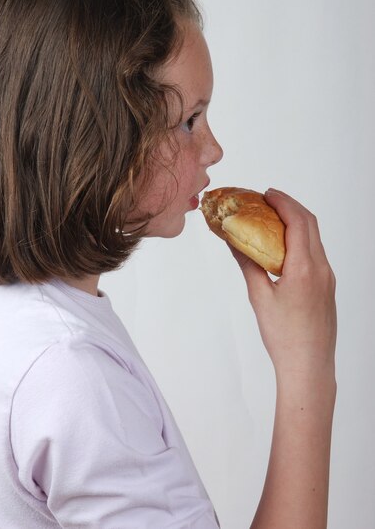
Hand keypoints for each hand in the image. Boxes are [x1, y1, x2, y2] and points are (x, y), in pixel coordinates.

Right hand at [229, 188, 336, 381]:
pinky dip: (300, 240)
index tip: (266, 193)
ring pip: (315, 239)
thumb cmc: (283, 337)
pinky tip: (283, 246)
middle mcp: (322, 268)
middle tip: (267, 200)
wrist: (309, 367)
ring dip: (296, 223)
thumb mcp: (259, 297)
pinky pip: (316, 253)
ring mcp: (328, 278)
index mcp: (305, 268)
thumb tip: (233, 240)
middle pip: (310, 224)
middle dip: (290, 206)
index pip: (298, 222)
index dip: (283, 202)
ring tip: (272, 219)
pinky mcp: (327, 287)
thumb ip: (247, 264)